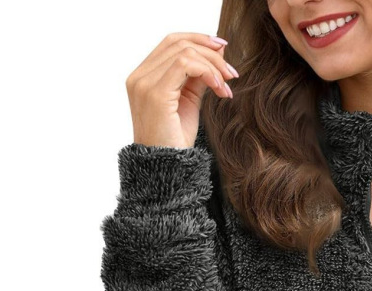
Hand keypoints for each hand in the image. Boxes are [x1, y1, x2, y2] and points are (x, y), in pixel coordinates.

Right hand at [125, 32, 240, 148]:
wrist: (167, 169)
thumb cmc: (175, 141)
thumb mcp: (189, 102)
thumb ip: (198, 77)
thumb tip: (217, 52)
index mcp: (143, 77)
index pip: (170, 42)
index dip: (198, 39)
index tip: (223, 49)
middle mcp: (139, 77)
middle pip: (177, 42)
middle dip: (210, 51)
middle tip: (231, 72)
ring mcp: (145, 84)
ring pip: (184, 51)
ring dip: (213, 65)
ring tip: (227, 86)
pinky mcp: (156, 94)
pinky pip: (185, 65)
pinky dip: (208, 72)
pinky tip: (219, 89)